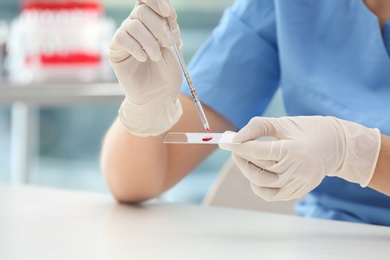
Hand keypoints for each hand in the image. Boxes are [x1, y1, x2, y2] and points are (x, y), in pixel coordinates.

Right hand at [109, 0, 182, 135]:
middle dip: (157, 26)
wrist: (159, 96)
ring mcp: (126, 37)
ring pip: (132, 24)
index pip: (148, 0)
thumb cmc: (168, 73)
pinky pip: (122, 38)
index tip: (167, 13)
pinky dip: (136, 48)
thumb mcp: (174, 47)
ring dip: (148, 41)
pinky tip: (143, 59)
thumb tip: (165, 7)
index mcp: (153, 22)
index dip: (156, 1)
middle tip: (164, 44)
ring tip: (155, 57)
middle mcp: (137, 26)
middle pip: (142, 10)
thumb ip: (169, 27)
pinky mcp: (116, 50)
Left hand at [219, 116, 380, 200]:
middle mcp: (296, 172)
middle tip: (235, 148)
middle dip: (241, 158)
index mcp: (293, 152)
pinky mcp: (298, 192)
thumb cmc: (308, 130)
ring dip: (248, 172)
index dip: (239, 146)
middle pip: (257, 170)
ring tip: (245, 159)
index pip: (257, 152)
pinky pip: (271, 195)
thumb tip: (236, 137)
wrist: (336, 145)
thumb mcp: (283, 123)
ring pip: (261, 185)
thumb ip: (258, 127)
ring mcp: (298, 185)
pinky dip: (259, 185)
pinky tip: (257, 173)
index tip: (226, 142)